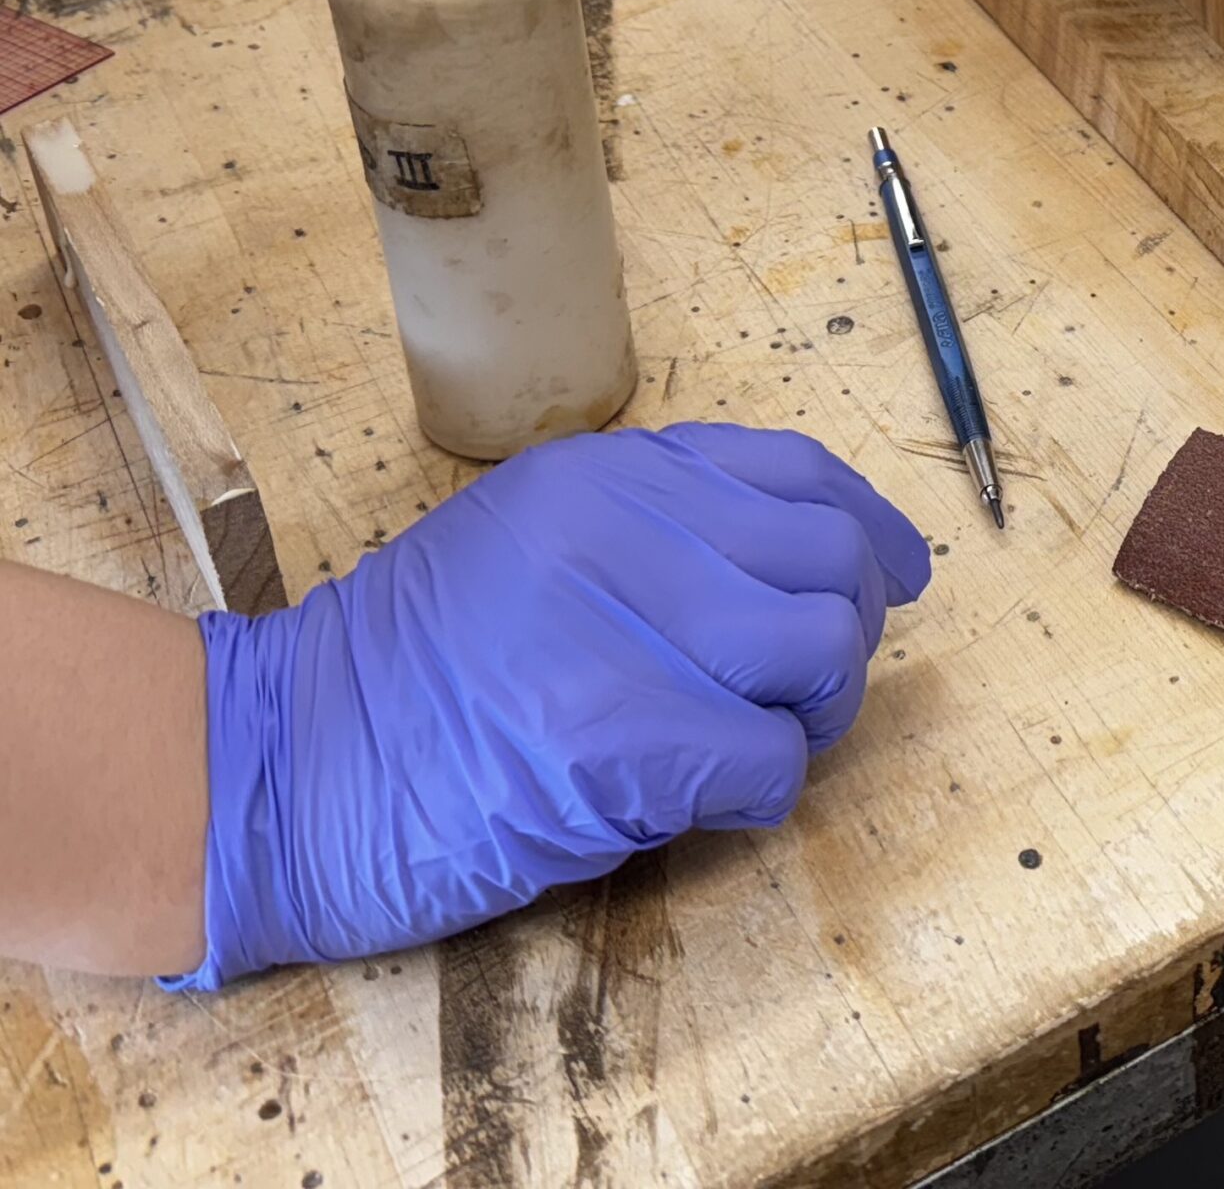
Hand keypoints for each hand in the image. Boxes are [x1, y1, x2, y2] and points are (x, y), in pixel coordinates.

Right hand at [173, 422, 928, 988]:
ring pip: (824, 652)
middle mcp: (626, 530)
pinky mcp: (619, 743)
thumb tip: (813, 553)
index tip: (901, 571)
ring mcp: (624, 633)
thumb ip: (659, 525)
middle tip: (814, 683)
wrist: (277, 766)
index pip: (799, 470)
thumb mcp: (532, 533)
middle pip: (833, 558)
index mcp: (611, 474)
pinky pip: (773, 760)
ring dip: (817, 711)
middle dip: (852, 627)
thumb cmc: (411, 667)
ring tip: (756, 738)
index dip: (871, 524)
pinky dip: (765, 789)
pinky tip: (708, 798)